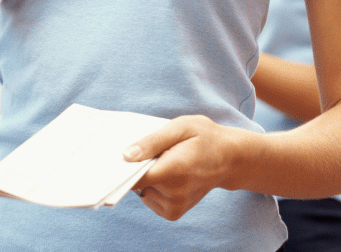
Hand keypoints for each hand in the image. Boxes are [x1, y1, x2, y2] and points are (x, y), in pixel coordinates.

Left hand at [127, 115, 245, 220]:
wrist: (228, 158)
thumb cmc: (203, 137)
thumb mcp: (180, 127)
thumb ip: (152, 142)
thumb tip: (125, 155)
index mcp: (176, 170)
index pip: (136, 177)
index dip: (122, 167)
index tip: (112, 155)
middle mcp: (175, 193)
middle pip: (136, 183)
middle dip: (135, 167)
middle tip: (145, 150)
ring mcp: (175, 206)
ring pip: (141, 190)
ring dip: (145, 176)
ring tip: (162, 160)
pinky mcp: (173, 213)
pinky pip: (148, 198)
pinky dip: (150, 186)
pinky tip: (164, 172)